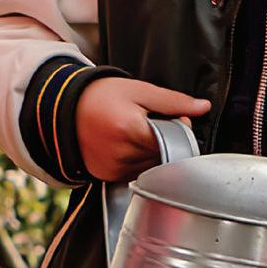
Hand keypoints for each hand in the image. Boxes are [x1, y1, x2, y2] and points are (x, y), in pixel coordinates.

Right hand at [76, 75, 210, 181]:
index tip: (175, 119)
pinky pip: (136, 174)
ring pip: (152, 167)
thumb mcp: (139, 90)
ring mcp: (113, 168)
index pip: (173, 140)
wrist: (64, 109)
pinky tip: (126, 146)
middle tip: (151, 123)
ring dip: (153, 153)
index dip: (179, 129)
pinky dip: (138, 162)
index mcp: (130, 130)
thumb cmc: (101, 96)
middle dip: (166, 140)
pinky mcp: (107, 177)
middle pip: (164, 154)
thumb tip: (203, 107)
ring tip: (135, 134)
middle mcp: (121, 154)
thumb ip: (173, 101)